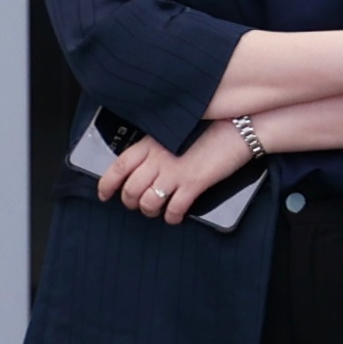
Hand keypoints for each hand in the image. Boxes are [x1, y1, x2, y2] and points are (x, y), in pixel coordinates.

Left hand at [105, 124, 252, 225]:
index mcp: (149, 144)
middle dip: (131, 202)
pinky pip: (174, 209)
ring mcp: (174, 172)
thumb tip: (144, 166)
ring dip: (150, 211)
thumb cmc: (210, 127)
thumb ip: (155, 148)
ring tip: (157, 210)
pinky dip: (172, 217)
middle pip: (130, 190)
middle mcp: (157, 158)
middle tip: (138, 204)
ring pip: (148, 203)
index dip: (107, 185)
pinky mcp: (193, 183)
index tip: (105, 195)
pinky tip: (176, 215)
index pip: (118, 167)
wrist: (237, 126)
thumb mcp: (173, 132)